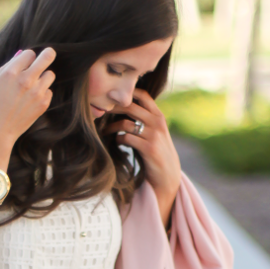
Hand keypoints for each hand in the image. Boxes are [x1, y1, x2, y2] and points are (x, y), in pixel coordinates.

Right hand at [0, 47, 56, 150]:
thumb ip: (6, 66)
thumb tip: (21, 55)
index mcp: (11, 73)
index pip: (30, 53)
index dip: (28, 58)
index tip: (26, 64)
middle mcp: (26, 80)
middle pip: (48, 56)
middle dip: (48, 54)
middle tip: (48, 55)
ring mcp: (36, 93)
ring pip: (50, 74)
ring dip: (43, 77)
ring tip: (33, 85)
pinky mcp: (43, 104)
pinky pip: (49, 91)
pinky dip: (43, 93)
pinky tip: (32, 100)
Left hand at [109, 89, 180, 226]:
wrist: (168, 175)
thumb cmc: (157, 153)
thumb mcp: (155, 133)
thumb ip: (144, 120)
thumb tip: (123, 109)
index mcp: (159, 116)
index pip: (143, 96)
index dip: (127, 93)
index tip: (113, 97)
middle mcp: (157, 123)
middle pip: (130, 106)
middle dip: (113, 108)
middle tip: (101, 112)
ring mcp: (153, 135)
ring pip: (125, 124)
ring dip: (111, 127)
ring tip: (104, 131)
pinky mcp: (148, 148)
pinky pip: (126, 138)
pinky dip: (118, 140)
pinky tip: (116, 142)